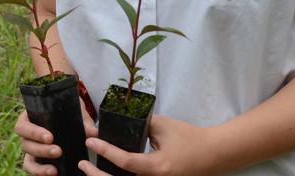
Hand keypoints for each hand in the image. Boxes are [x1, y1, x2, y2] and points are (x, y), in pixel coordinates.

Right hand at [16, 103, 97, 174]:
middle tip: (58, 151)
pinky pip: (34, 171)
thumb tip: (94, 132)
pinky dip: (41, 174)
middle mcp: (27, 137)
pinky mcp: (37, 163)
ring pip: (28, 162)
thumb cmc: (68, 112)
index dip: (33, 133)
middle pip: (26, 145)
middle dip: (41, 150)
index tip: (50, 137)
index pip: (22, 127)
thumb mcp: (75, 113)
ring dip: (40, 168)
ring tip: (54, 170)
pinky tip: (54, 174)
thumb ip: (83, 122)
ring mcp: (31, 151)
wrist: (70, 121)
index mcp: (28, 119)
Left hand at [81, 115, 220, 175]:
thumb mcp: (163, 126)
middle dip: (96, 175)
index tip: (90, 141)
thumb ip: (140, 125)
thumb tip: (117, 124)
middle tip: (83, 163)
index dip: (105, 151)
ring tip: (90, 169)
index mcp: (159, 167)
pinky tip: (106, 173)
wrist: (212, 154)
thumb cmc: (188, 138)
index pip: (126, 161)